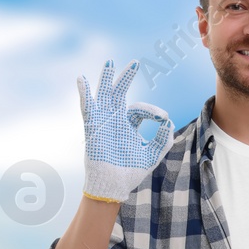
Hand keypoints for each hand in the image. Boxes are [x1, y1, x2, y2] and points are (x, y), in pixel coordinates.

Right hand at [78, 59, 174, 202]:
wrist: (113, 185)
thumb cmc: (131, 172)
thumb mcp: (152, 154)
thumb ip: (163, 139)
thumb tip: (168, 121)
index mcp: (129, 126)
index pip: (141, 110)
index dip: (153, 111)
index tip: (162, 118)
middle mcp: (116, 120)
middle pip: (120, 94)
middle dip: (127, 78)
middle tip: (136, 63)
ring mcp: (104, 122)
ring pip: (105, 95)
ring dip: (107, 78)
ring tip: (110, 62)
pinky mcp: (93, 127)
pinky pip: (87, 107)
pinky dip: (84, 94)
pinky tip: (80, 79)